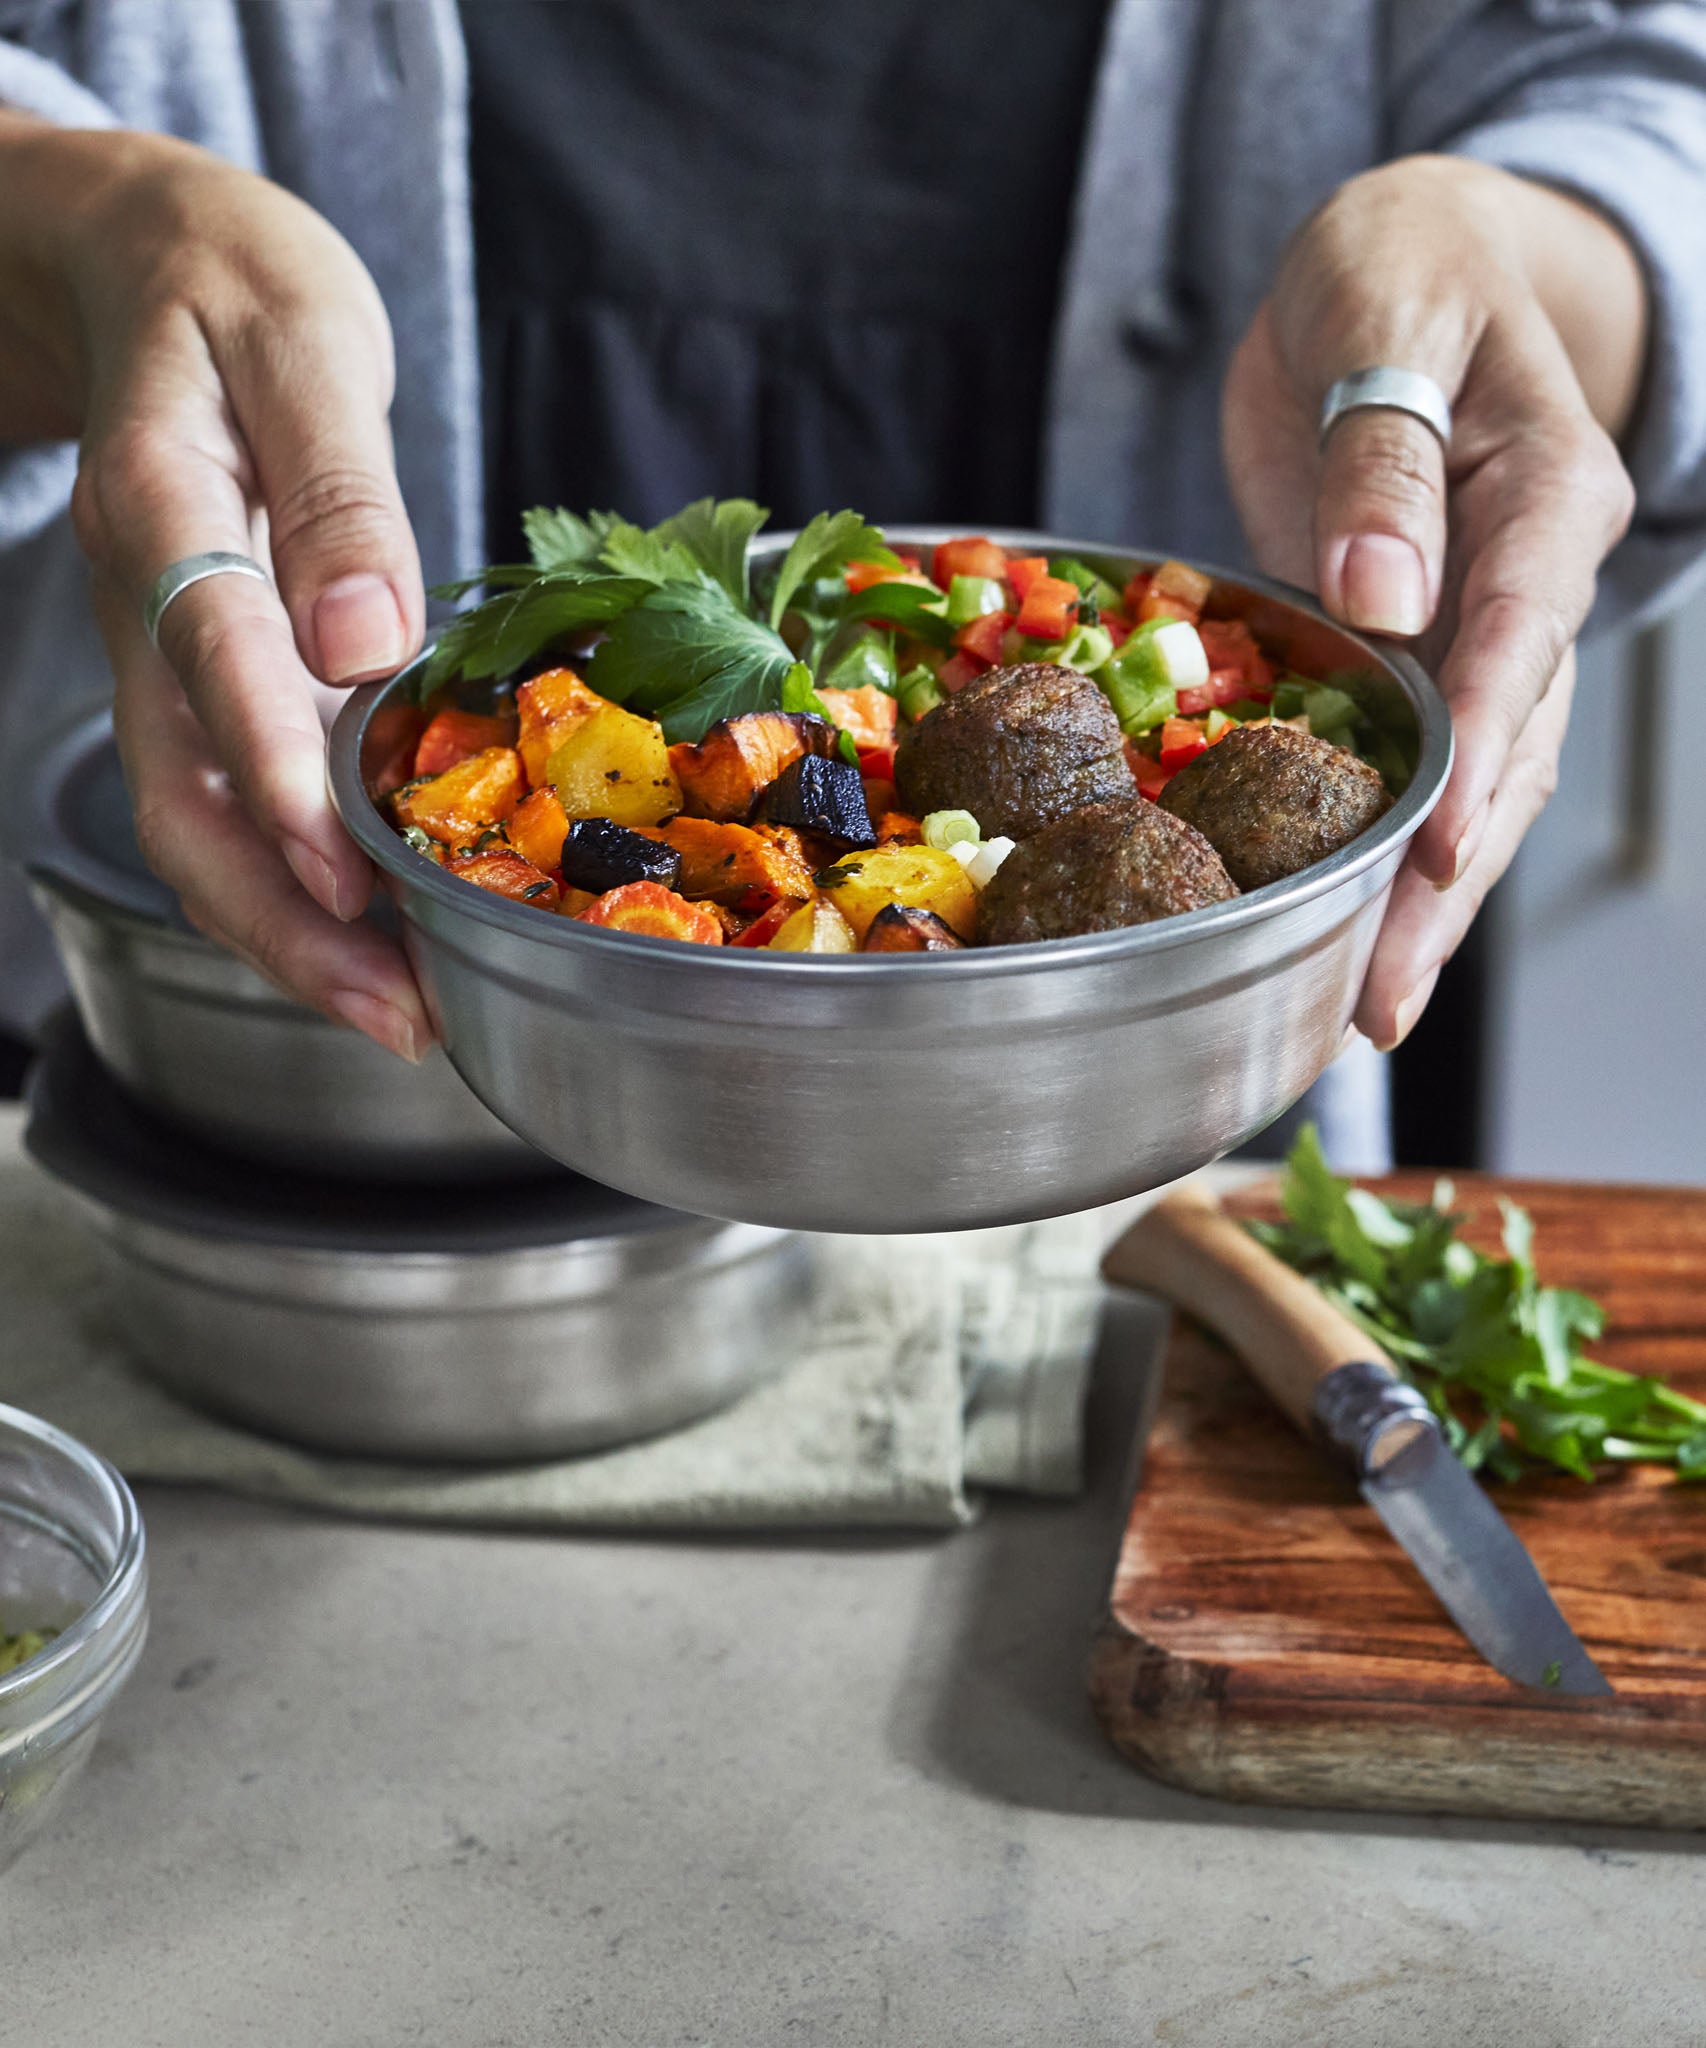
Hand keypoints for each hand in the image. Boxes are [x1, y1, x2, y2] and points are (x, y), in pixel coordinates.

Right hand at [0, 117, 431, 1057]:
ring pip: (200, 824)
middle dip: (284, 922)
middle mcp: (151, 608)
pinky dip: (298, 884)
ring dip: (292, 934)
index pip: (211, 656)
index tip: (349, 882)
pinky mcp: (208, 677)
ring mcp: (169, 656)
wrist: (150, 260)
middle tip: (398, 1017)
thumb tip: (365, 639)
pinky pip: (234, 803)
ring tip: (404, 1014)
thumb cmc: (237, 287)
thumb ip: (334, 490)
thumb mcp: (302, 343)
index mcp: (166, 510)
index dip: (277, 777)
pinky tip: (378, 935)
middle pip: (186, 796)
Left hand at [1222, 155, 1643, 1048]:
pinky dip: (1369, 853)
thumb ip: (1380, 454)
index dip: (1485, 749)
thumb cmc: (1398, 264)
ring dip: (1413, 901)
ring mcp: (1472, 632)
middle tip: (1380, 997)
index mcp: (1546, 495)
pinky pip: (1402, 768)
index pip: (1522, 636)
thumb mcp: (1385, 313)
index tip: (1446, 846)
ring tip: (1357, 1012)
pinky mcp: (1409, 658)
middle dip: (1443, 883)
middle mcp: (1525, 583)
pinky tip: (1330, 932)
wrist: (1396, 266)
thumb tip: (1383, 588)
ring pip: (1462, 787)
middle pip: (1504, 754)